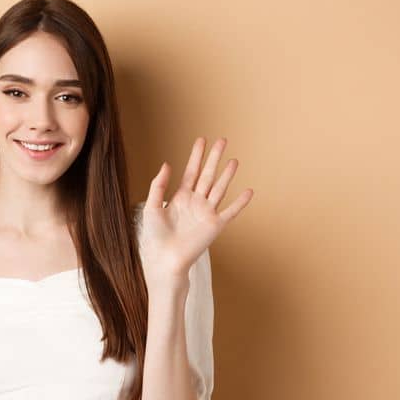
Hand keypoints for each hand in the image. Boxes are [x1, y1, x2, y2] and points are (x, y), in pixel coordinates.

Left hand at [139, 137, 253, 279]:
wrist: (164, 258)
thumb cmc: (155, 236)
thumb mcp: (151, 206)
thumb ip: (158, 186)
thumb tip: (167, 164)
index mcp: (180, 197)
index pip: (191, 171)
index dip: (196, 156)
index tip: (202, 140)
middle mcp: (196, 202)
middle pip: (207, 175)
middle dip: (214, 158)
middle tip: (222, 140)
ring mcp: (207, 212)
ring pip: (219, 188)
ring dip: (227, 175)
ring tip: (234, 160)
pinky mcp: (215, 225)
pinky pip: (230, 211)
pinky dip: (240, 202)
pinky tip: (248, 191)